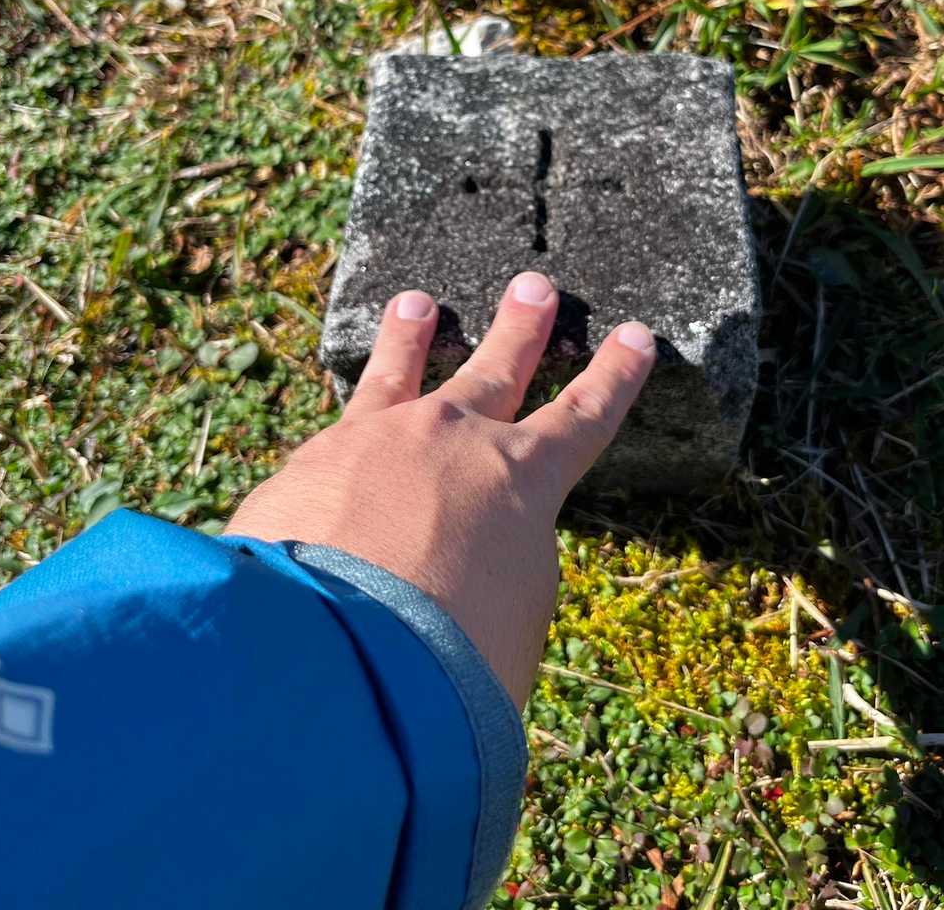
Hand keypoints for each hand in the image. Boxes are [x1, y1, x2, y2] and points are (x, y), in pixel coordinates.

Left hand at [226, 271, 654, 708]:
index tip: (636, 336)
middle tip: (534, 286)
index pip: (583, 417)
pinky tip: (322, 442)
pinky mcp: (308, 462)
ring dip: (411, 337)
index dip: (614, 377)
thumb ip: (503, 569)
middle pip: (494, 370)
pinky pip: (330, 433)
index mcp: (520, 478)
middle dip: (520, 328)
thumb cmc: (453, 656)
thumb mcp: (513, 618)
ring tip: (414, 303)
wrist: (342, 649)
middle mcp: (451, 439)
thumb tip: (469, 552)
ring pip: (398, 373)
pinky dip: (335, 433)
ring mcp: (375, 439)